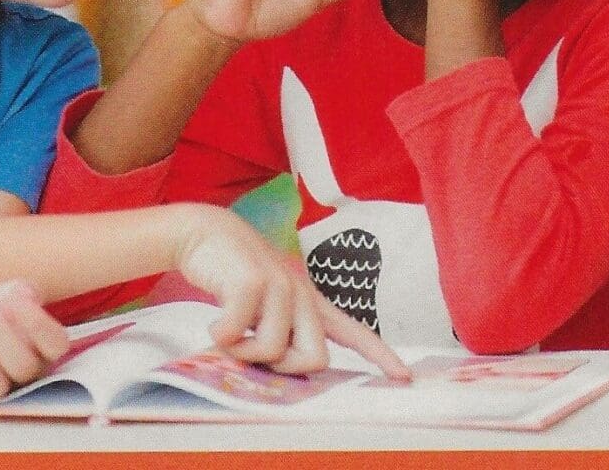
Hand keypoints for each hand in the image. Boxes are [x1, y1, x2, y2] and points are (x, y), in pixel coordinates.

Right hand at [174, 204, 409, 379]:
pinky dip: (221, 337)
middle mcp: (300, 292)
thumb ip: (280, 329)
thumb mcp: (264, 301)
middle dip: (283, 367)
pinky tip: (214, 321)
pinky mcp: (252, 282)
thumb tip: (281, 369)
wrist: (204, 231)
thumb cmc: (231, 274)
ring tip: (226, 331)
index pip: (352, 330)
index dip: (379, 355)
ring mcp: (279, 284)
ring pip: (274, 351)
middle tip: (253, 351)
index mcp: (307, 299)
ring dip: (242, 352)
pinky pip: (238, 335)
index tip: (405, 377)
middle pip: (315, 357)